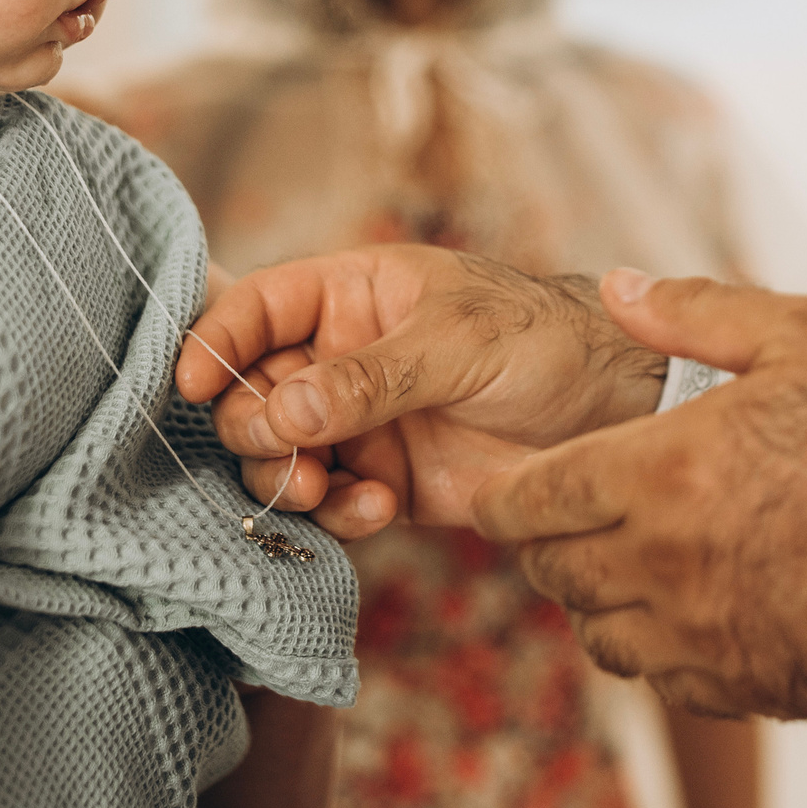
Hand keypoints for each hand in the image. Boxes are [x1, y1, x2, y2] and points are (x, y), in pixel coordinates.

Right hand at [176, 246, 669, 539]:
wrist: (616, 412)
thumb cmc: (545, 342)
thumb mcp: (458, 342)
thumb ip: (370, 376)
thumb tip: (282, 411)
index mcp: (352, 294)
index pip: (254, 307)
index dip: (213, 342)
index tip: (190, 386)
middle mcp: (343, 357)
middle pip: (250, 393)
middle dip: (256, 428)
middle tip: (294, 454)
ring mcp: (362, 421)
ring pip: (280, 456)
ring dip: (288, 478)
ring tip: (327, 489)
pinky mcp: (387, 478)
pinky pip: (330, 503)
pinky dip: (337, 514)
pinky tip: (378, 507)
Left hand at [471, 271, 806, 720]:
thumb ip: (697, 309)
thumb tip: (618, 287)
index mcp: (664, 471)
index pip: (531, 498)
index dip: (502, 492)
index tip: (498, 484)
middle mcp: (664, 563)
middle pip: (553, 568)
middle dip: (545, 537)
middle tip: (568, 508)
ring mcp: (702, 636)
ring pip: (598, 631)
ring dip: (595, 594)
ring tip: (629, 556)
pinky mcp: (745, 687)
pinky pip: (660, 677)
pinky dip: (653, 644)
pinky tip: (688, 607)